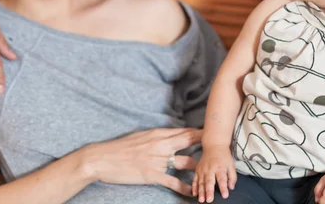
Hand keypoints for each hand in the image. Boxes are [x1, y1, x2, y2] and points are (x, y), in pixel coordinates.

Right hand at [83, 128, 202, 195]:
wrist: (102, 158)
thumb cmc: (119, 147)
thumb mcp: (140, 136)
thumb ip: (156, 137)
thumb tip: (168, 136)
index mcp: (157, 134)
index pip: (183, 131)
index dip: (199, 132)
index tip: (212, 132)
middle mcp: (160, 144)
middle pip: (189, 142)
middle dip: (207, 144)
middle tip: (222, 146)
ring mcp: (157, 160)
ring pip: (186, 162)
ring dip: (201, 168)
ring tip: (214, 172)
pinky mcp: (152, 174)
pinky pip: (173, 181)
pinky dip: (185, 187)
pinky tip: (194, 193)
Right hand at [192, 144, 236, 202]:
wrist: (214, 145)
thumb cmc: (224, 156)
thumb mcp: (231, 165)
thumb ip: (232, 177)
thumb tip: (231, 188)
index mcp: (220, 167)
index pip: (222, 179)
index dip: (223, 187)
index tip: (225, 195)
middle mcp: (210, 169)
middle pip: (209, 181)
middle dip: (209, 191)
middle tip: (209, 200)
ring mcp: (202, 169)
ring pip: (201, 182)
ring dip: (201, 191)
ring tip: (201, 200)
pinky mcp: (198, 170)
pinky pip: (195, 179)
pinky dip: (194, 187)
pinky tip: (194, 194)